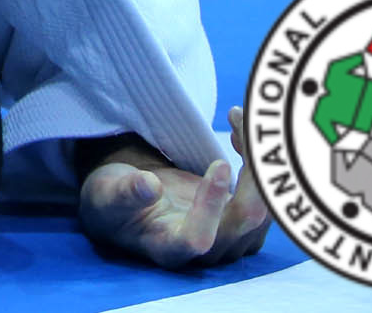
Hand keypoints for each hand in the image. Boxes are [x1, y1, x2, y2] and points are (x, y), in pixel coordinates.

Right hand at [76, 113, 268, 270]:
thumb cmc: (113, 203)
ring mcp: (231, 238)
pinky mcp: (242, 221)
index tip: (218, 163)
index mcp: (169, 248)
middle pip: (246, 220)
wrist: (129, 205)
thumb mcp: (107, 196)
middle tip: (240, 124)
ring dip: (258, 159)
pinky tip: (238, 132)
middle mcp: (207, 251)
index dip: (211, 205)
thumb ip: (125, 193)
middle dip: (252, 172)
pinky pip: (264, 194)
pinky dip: (258, 160)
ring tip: (236, 119)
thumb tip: (148, 185)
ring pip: (264, 206)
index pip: (199, 238)